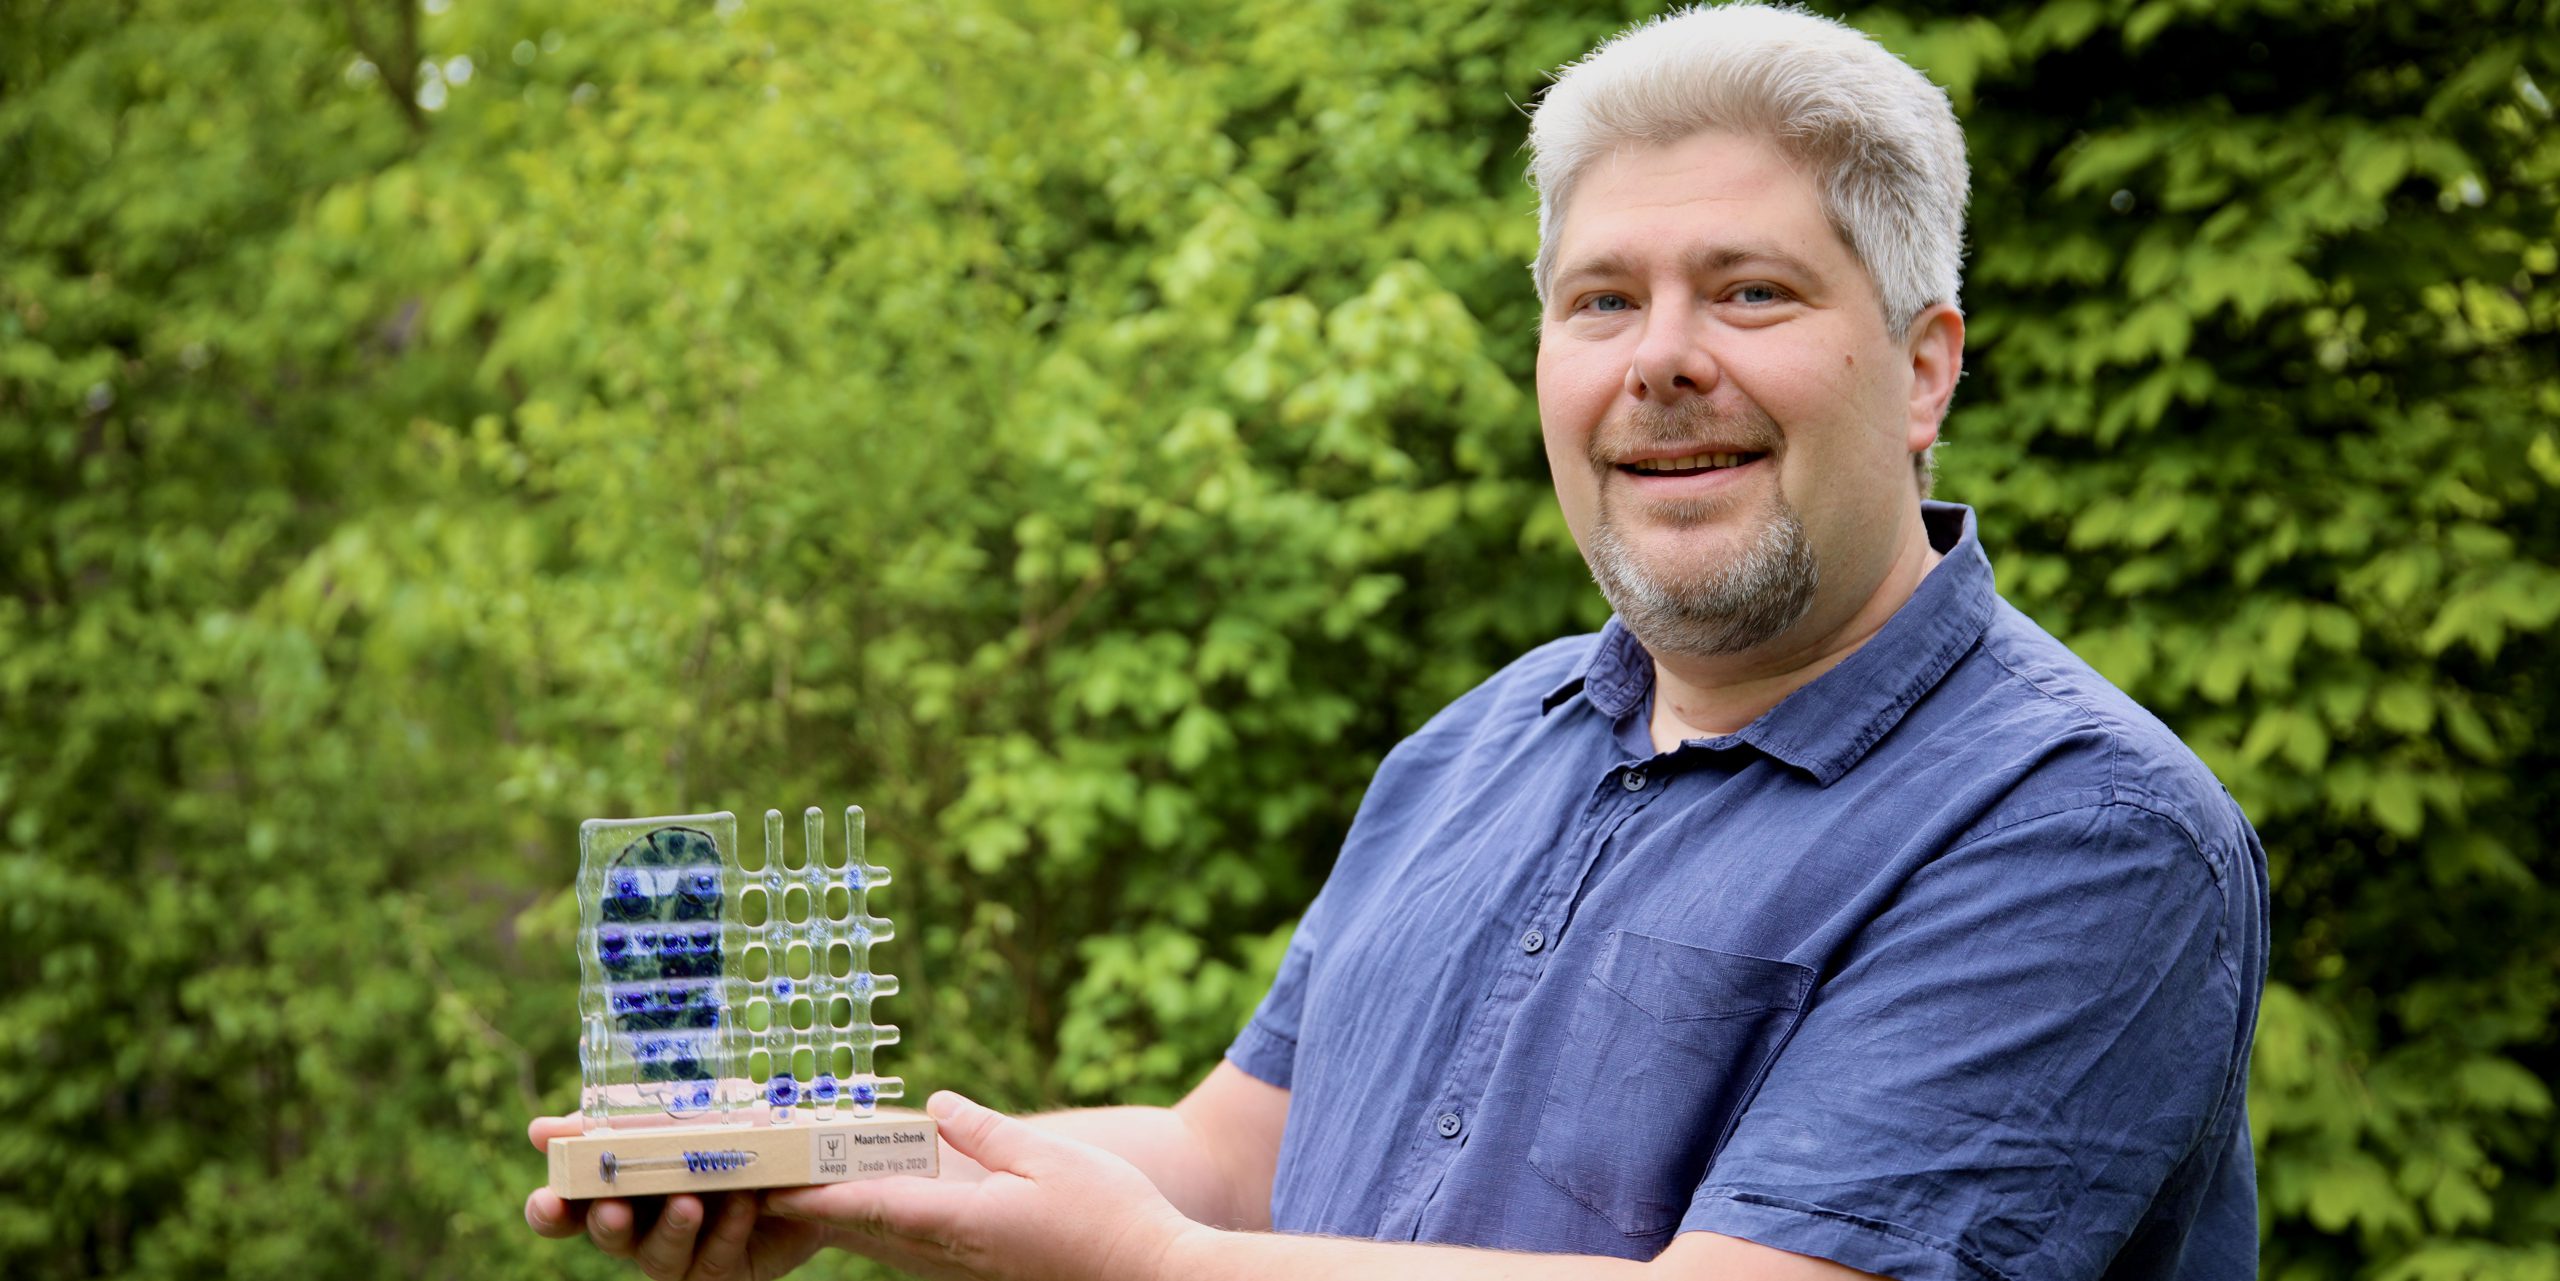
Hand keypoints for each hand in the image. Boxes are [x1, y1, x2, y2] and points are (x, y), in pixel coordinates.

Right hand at [522, 1114, 836, 1280]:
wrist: (806, 1159)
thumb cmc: (725, 1132)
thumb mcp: (674, 1114)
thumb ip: (610, 1125)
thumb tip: (539, 1131)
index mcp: (620, 1187)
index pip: (567, 1210)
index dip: (550, 1211)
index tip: (546, 1198)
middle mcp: (642, 1226)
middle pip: (607, 1237)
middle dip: (607, 1224)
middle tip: (613, 1207)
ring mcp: (681, 1253)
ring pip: (658, 1258)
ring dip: (672, 1228)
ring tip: (690, 1201)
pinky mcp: (722, 1270)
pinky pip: (714, 1261)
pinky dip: (727, 1230)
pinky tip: (743, 1202)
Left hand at [766, 1091, 1204, 1280]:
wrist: (1151, 1273)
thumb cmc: (1110, 1213)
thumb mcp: (1050, 1158)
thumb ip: (987, 1131)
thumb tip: (936, 1105)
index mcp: (967, 1222)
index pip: (876, 1206)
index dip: (820, 1196)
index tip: (774, 1187)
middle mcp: (957, 1252)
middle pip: (869, 1229)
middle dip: (817, 1208)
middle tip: (769, 1185)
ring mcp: (969, 1267)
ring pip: (889, 1243)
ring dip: (846, 1219)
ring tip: (805, 1196)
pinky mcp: (984, 1270)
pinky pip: (916, 1248)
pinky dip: (883, 1228)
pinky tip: (874, 1215)